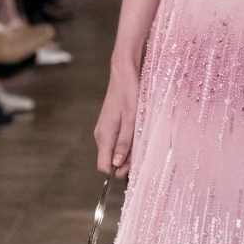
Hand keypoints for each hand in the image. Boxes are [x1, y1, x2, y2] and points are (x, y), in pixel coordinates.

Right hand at [93, 58, 138, 177]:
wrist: (124, 73)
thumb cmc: (130, 94)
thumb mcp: (131, 120)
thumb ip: (124, 142)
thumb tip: (116, 164)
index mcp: (104, 136)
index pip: (103, 166)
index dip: (118, 170)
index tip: (133, 165)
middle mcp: (101, 135)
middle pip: (110, 160)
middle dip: (125, 161)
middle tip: (142, 150)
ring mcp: (105, 130)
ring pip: (114, 151)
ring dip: (128, 151)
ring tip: (141, 138)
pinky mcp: (110, 125)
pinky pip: (116, 141)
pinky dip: (127, 142)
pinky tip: (137, 132)